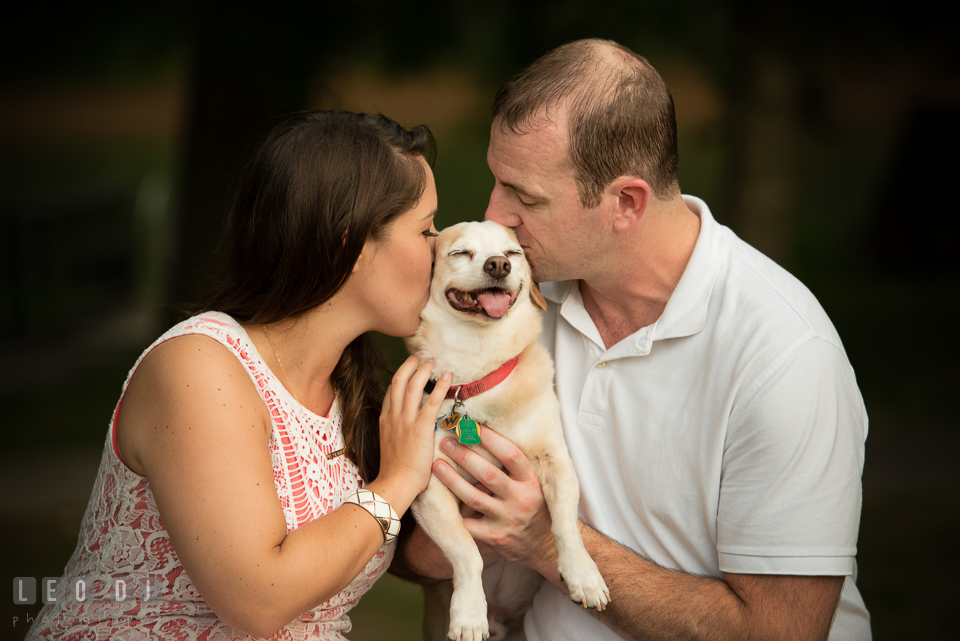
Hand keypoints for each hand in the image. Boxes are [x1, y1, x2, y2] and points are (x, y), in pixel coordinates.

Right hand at [374, 356, 450, 512]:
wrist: (395, 484)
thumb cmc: (395, 472)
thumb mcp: (390, 447)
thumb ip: (396, 434)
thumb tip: (406, 431)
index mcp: (385, 420)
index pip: (391, 391)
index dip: (401, 377)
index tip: (409, 369)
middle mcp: (393, 416)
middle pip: (399, 381)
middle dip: (409, 366)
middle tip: (420, 358)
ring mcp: (405, 421)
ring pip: (413, 386)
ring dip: (424, 371)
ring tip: (433, 362)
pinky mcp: (420, 428)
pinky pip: (431, 402)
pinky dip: (440, 387)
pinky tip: (447, 377)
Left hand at [431, 426, 554, 573]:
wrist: (544, 546)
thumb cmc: (534, 507)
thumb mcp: (533, 484)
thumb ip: (515, 467)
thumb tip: (485, 434)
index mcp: (531, 481)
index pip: (511, 455)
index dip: (491, 439)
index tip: (472, 425)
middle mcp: (521, 499)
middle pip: (489, 474)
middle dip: (465, 456)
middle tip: (446, 442)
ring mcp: (507, 519)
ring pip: (474, 497)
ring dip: (452, 480)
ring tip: (437, 465)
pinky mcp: (495, 537)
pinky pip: (469, 523)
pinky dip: (455, 512)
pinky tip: (440, 499)